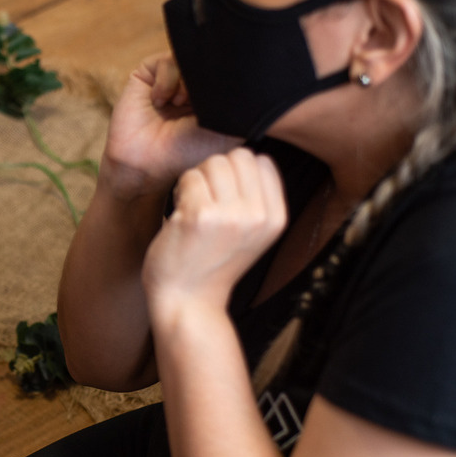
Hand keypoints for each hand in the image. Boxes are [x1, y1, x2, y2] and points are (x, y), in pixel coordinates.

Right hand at [102, 53, 242, 200]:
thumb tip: (243, 65)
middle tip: (198, 102)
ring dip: (187, 82)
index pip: (228, 66)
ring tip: (179, 104)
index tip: (220, 103)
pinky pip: (166, 61)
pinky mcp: (148, 73)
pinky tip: (161, 102)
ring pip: (190, 57)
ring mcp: (172, 76)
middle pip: (210, 58)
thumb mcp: (230, 126)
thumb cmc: (190, 151)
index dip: (228, 77)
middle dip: (208, 78)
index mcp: (215, 92)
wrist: (149, 163)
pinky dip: (166, 83)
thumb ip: (241, 97)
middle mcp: (194, 80)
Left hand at [143, 148, 286, 315]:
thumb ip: (256, 197)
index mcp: (276, 218)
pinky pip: (188, 177)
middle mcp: (258, 216)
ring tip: (192, 208)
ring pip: (212, 163)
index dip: (237, 171)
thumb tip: (248, 154)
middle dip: (215, 171)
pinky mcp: (200, 216)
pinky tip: (180, 216)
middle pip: (237, 156)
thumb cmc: (212, 263)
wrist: (188, 302)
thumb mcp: (251, 233)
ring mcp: (230, 216)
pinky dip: (179, 191)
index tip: (224, 196)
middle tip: (204, 200)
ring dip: (196, 180)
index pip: (262, 161)